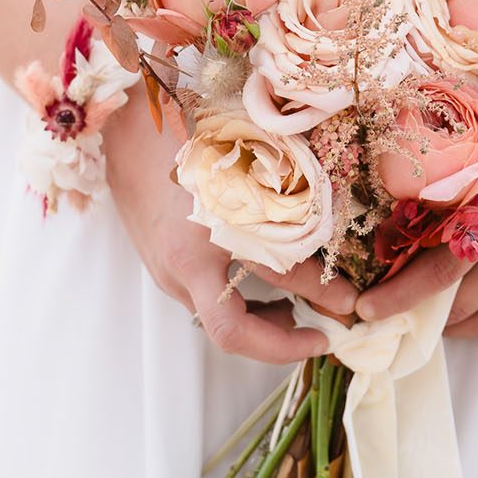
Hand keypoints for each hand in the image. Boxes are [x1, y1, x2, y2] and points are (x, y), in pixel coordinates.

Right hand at [103, 94, 355, 363]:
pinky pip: (206, 305)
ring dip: (260, 328)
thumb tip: (332, 220)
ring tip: (296, 314)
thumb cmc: (189, 134)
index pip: (275, 274)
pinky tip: (263, 294)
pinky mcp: (163, 273)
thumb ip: (283, 188)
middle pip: (232, 330)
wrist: (124, 134)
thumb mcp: (244, 159)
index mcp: (207, 229)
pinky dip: (238, 307)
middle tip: (324, 336)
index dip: (321, 290)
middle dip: (282, 343)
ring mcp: (167, 274)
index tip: (352, 299)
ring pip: (217, 323)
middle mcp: (182, 264)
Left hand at [355, 161, 477, 336]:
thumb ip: (451, 172)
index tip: (368, 309)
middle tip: (380, 315)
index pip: (443, 265)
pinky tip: (459, 313)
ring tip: (417, 316)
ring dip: (448, 323)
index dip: (404, 291)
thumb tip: (397, 201)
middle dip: (416, 313)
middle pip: (459, 299)